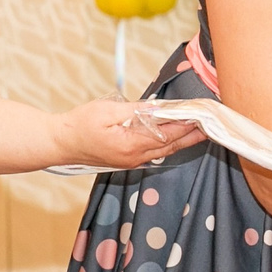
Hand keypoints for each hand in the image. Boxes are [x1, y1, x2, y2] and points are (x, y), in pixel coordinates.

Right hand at [56, 100, 206, 170]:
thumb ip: (136, 111)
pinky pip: (156, 153)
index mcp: (131, 144)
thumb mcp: (108, 111)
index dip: (186, 123)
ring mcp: (132, 162)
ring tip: (201, 131)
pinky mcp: (128, 161)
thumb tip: (159, 109)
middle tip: (211, 124)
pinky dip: (170, 144)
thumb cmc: (80, 124)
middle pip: (172, 146)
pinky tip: (178, 138)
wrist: (60, 143)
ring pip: (166, 151)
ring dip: (184, 141)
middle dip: (192, 134)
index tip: (201, 113)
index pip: (167, 133)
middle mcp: (135, 157)